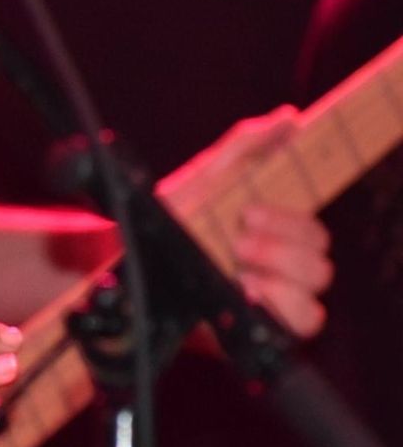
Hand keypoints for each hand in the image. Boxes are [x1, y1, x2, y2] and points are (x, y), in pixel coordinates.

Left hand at [159, 107, 332, 337]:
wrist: (126, 265)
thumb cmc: (171, 222)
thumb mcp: (201, 181)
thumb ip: (242, 149)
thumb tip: (287, 117)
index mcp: (275, 234)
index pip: (313, 231)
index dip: (294, 222)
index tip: (248, 211)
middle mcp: (280, 269)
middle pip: (319, 261)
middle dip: (283, 247)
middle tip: (238, 240)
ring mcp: (271, 301)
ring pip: (315, 294)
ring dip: (282, 277)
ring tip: (239, 270)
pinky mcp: (256, 328)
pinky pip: (297, 327)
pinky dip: (278, 307)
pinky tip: (244, 294)